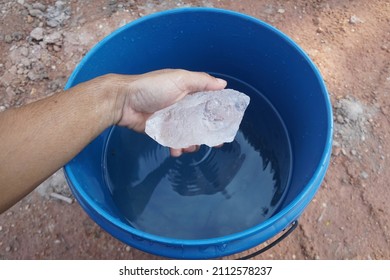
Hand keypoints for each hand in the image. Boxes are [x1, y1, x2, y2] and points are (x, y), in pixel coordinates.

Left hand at [111, 69, 226, 155]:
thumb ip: (201, 81)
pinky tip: (176, 150)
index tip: (227, 123)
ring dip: (192, 143)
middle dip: (208, 134)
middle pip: (201, 122)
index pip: (209, 103)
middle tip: (214, 143)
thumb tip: (223, 84)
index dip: (218, 113)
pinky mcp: (162, 131)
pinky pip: (174, 142)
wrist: (124, 102)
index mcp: (189, 92)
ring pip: (189, 135)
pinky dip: (177, 147)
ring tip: (191, 147)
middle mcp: (183, 106)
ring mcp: (173, 120)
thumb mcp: (179, 79)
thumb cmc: (152, 87)